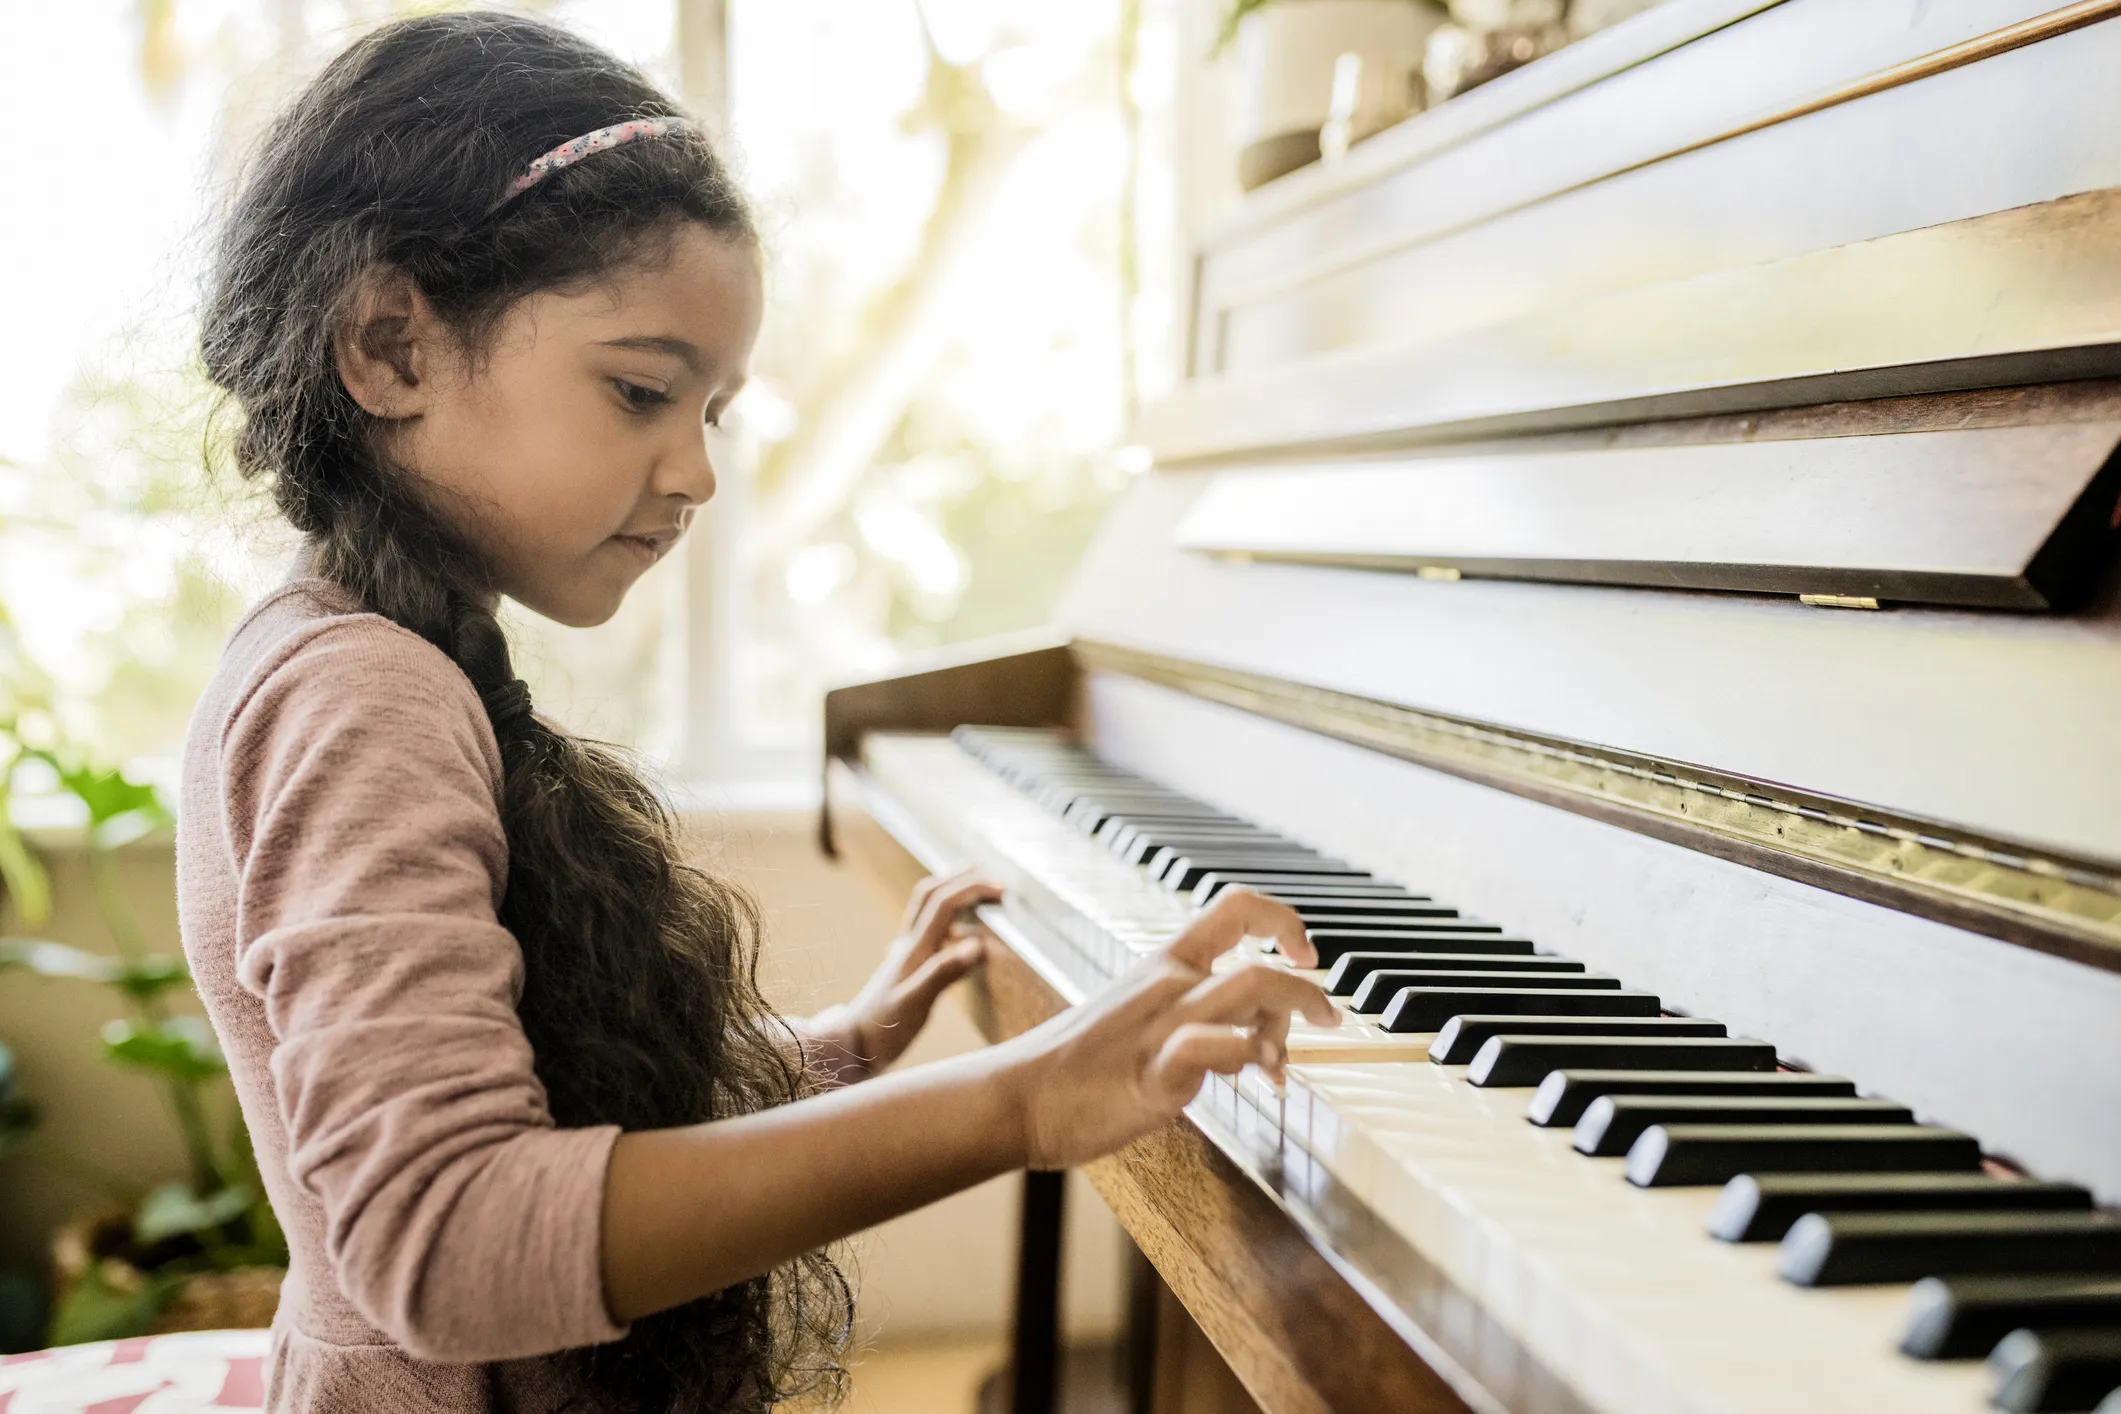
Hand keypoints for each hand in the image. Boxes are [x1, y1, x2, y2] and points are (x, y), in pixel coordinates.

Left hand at [812, 870, 1001, 1079]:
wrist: (854, 1046)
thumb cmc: (885, 1029)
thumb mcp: (916, 1003)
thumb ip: (944, 972)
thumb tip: (979, 944)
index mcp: (914, 948)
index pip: (944, 902)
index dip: (972, 888)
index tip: (1002, 890)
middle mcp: (908, 944)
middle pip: (931, 894)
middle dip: (961, 879)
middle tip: (991, 877)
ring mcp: (905, 954)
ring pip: (927, 909)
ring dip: (951, 892)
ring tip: (976, 890)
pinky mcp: (906, 967)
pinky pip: (928, 932)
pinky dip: (947, 921)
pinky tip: (959, 934)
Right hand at [1004, 889, 1335, 1169]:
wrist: (1018, 1097)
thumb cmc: (1076, 1066)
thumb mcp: (1138, 1021)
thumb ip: (1195, 1020)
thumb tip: (1251, 1038)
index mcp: (1162, 966)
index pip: (1234, 909)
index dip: (1282, 922)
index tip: (1304, 954)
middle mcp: (1167, 986)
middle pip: (1257, 961)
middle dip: (1308, 990)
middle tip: (1328, 1019)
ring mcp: (1161, 1028)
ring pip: (1247, 990)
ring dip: (1291, 1019)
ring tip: (1287, 1063)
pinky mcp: (1153, 1075)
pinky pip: (1209, 1045)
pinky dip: (1246, 1055)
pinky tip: (1257, 1078)